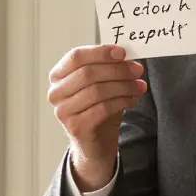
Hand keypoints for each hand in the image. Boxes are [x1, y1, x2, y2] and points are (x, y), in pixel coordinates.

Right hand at [47, 44, 145, 190]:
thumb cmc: (97, 108)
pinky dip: (122, 101)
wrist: (95, 143)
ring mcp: (63, 111)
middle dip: (117, 70)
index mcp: (58, 76)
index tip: (122, 52)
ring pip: (97, 91)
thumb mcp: (101, 84)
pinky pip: (103, 108)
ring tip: (140, 86)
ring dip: (123, 86)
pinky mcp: (76, 127)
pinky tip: (133, 99)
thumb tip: (126, 56)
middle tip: (137, 70)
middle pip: (88, 73)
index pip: (76, 56)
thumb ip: (108, 68)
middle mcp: (56, 93)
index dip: (100, 52)